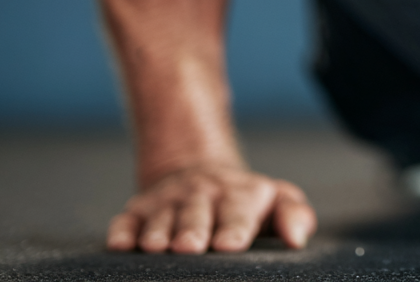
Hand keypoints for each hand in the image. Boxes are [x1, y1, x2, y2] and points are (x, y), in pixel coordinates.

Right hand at [106, 163, 316, 253]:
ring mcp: (167, 203)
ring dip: (158, 232)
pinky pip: (125, 221)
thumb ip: (293, 214)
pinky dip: (122, 232)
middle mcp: (201, 196)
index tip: (230, 244)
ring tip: (158, 247)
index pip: (238, 212)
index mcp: (238, 196)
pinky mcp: (137, 212)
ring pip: (160, 218)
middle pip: (196, 214)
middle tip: (191, 246)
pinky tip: (120, 244)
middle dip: (192, 230)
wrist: (200, 173)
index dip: (234, 227)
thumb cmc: (244, 201)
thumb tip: (298, 237)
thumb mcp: (275, 200)